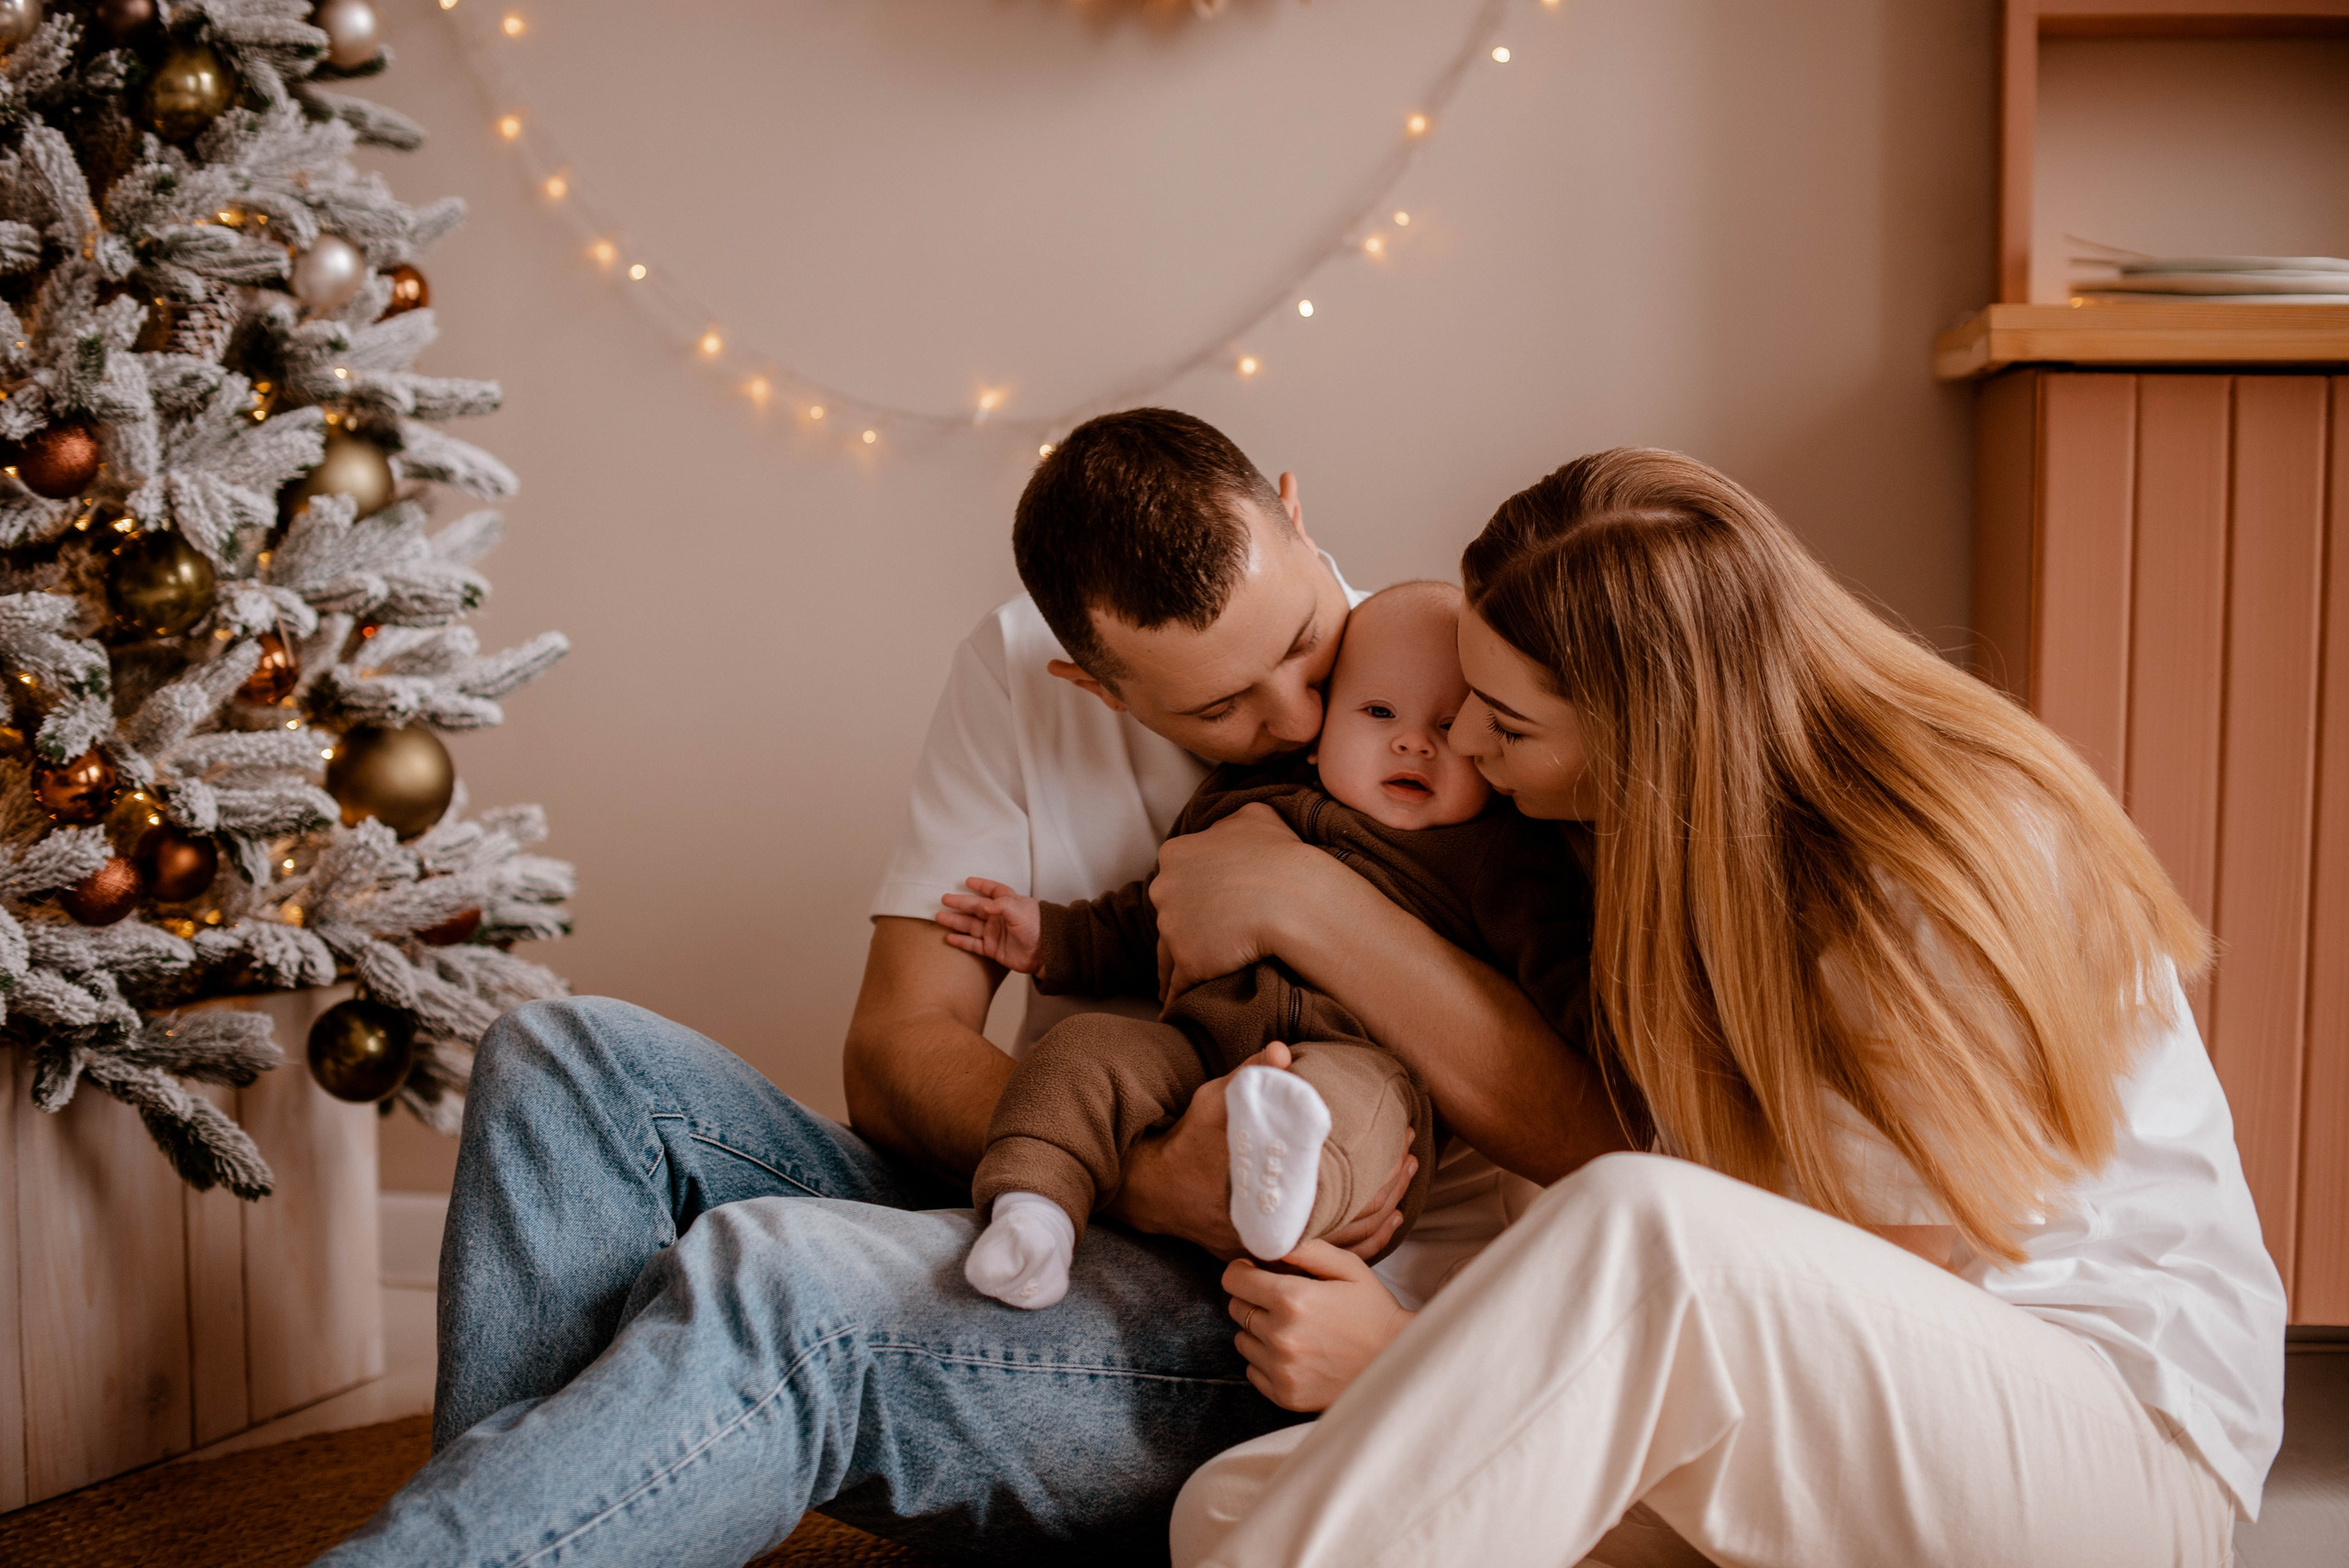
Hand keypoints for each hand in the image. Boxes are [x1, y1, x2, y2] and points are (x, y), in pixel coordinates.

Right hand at [935, 879, 1042, 974]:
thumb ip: (1001, 905)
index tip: (967, 881)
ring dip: (955, 921)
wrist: (1045, 953)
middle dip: (960, 903)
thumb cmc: (1037, 928)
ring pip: (970, 925)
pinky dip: (961, 941)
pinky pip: (973, 944)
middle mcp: (999, 917)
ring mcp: (994, 933)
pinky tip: (949, 937)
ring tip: (939, 917)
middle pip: (975, 907)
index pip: (993, 890)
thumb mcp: (1020, 911)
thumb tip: (984, 905)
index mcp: (1008, 903)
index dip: (981, 885)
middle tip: (944, 899)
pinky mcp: (992, 949)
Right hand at [1106, 1041, 1416, 1260]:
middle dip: (1391, 1186)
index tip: (1405, 1142)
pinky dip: (1363, 1241)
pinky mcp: (1277, 1253)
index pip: (1347, 1194)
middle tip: (1412, 1156)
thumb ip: (1249, 1077)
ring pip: (1348, 1242)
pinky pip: (1331, 1256)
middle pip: (1357, 1220)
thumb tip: (1282, 1052)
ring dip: (1383, 1212)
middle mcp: (1282, 1233)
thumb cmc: (1188, 1143)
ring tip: (1405, 1181)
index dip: (1383, 1170)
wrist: (1155, 1191)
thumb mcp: (1213, 1102)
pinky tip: (1382, 1222)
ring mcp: (1281, 1248)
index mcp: (1277, 1200)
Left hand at [1151, 804, 1340, 999]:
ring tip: (1176, 984)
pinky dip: (1177, 998)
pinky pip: (1177, 985)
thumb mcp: (1255, 817)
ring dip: (1173, 967)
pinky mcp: (1188, 961)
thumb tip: (1226, 829)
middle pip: (1168, 913)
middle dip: (1180, 927)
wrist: (1294, 898)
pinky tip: (1177, 1010)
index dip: (1189, 893)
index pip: (1175, 877)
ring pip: (1168, 951)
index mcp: (1176, 853)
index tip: (1201, 907)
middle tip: (1197, 943)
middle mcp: (1164, 887)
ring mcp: (1172, 926)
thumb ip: (1229, 822)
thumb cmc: (1281, 855)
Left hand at [1225, 1240, 1414, 1411]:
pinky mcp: (1284, 1394)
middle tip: (1282, 1300)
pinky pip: (1252, 1370)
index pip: (1234, 1279)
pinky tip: (1295, 1353)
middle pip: (1236, 1308)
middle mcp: (1280, 1335)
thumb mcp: (1349, 1268)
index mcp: (1293, 1299)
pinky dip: (1265, 1361)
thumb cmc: (1373, 1310)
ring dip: (1258, 1331)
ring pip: (1242, 1340)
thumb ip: (1307, 1249)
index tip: (1255, 1271)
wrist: (1397, 1364)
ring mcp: (1281, 1369)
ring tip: (1292, 1328)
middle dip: (1252, 1298)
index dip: (1243, 1270)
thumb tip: (1270, 1240)